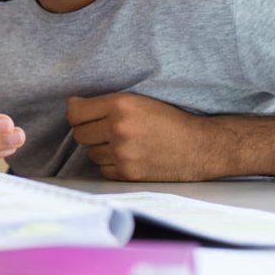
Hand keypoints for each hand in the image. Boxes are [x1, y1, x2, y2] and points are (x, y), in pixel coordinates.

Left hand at [67, 93, 207, 180]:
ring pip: (92, 153)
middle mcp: (119, 128)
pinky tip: (130, 157)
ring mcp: (123, 153)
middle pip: (80, 134)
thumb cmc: (170, 120)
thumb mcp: (138, 100)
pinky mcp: (128, 173)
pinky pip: (104, 169)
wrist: (201, 146)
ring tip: (126, 144)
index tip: (83, 114)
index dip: (77, 114)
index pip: (75, 112)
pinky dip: (112, 165)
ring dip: (103, 149)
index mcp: (120, 105)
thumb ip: (106, 104)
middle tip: (108, 130)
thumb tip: (73, 106)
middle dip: (90, 132)